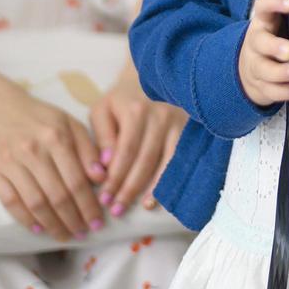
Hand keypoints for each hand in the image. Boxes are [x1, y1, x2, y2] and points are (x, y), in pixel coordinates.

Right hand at [0, 84, 105, 241]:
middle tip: (83, 233)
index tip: (97, 221)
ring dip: (53, 224)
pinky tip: (39, 228)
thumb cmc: (41, 118)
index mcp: (56, 137)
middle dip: (73, 219)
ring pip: (36, 202)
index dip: (88, 205)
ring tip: (65, 235)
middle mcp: (33, 150)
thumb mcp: (70, 124)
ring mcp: (11, 162)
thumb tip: (101, 178)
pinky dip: (26, 218)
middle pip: (57, 195)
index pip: (77, 180)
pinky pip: (11, 201)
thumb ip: (88, 149)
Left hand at [89, 68, 186, 215]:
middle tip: (116, 208)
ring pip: (164, 162)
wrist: (150, 80)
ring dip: (150, 189)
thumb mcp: (102, 110)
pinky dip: (167, 181)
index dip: (115, 178)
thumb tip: (105, 165)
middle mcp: (159, 116)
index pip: (125, 152)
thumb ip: (101, 137)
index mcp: (135, 110)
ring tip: (136, 207)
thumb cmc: (121, 101)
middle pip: (144, 160)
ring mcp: (177, 123)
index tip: (104, 198)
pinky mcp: (187, 130)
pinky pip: (178, 160)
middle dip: (129, 188)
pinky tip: (156, 198)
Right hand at [238, 0, 288, 105]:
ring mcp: (256, 65)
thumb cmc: (274, 40)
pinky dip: (284, 91)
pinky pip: (270, 90)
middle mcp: (257, 42)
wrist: (250, 69)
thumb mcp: (282, 25)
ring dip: (282, 72)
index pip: (264, 6)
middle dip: (275, 46)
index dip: (275, 3)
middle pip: (260, 42)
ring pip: (264, 69)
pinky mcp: (260, 85)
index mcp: (264, 22)